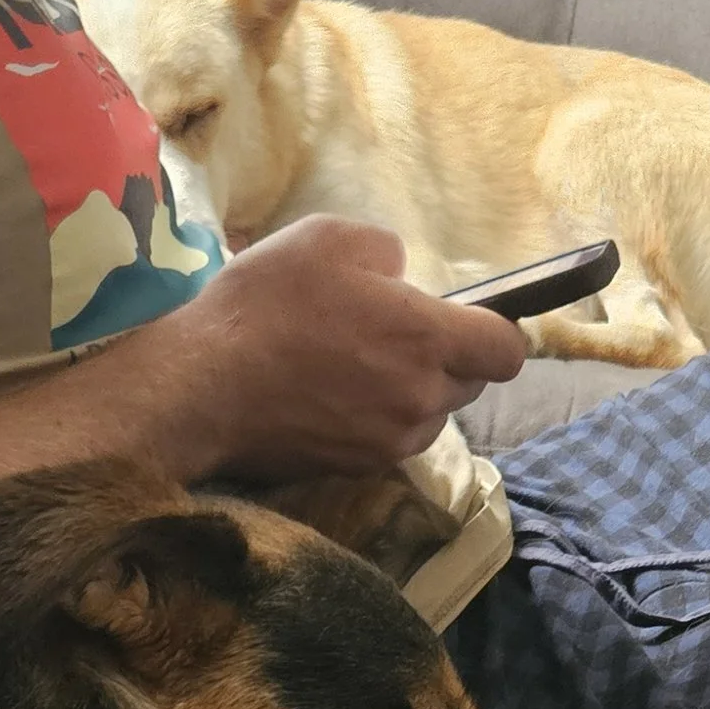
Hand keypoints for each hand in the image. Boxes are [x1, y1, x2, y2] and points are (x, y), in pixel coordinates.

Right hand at [112, 216, 526, 483]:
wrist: (202, 387)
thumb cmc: (266, 304)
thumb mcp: (326, 239)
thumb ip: (385, 251)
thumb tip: (401, 279)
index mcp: (427, 339)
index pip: (507, 350)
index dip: (494, 332)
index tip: (465, 320)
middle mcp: (422, 398)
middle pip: (470, 383)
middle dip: (445, 359)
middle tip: (390, 336)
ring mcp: (391, 441)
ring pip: (430, 416)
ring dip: (411, 394)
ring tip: (355, 369)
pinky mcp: (359, 469)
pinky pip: (391, 441)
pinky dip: (376, 421)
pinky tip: (331, 399)